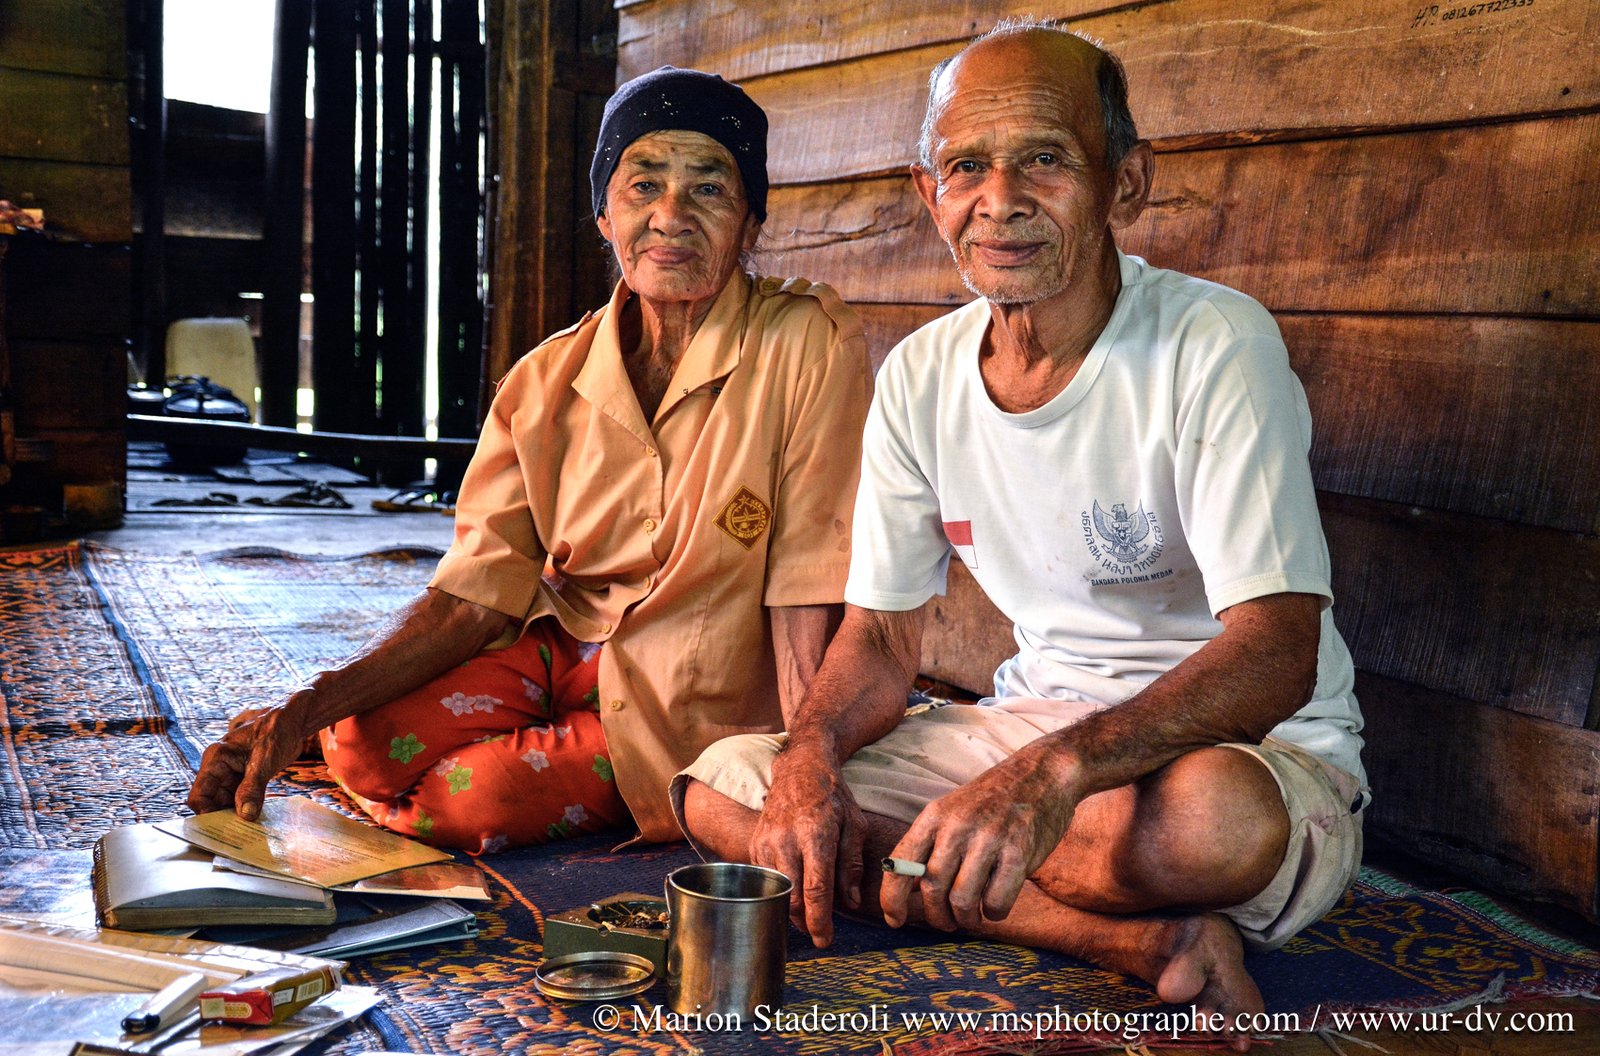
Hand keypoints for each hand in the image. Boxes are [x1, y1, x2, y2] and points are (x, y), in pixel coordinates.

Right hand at [185, 700, 311, 819]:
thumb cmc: (276, 730)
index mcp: (216, 758)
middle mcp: (219, 766)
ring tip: (252, 826)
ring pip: (226, 800)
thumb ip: (252, 788)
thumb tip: (245, 815)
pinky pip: (240, 796)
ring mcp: (231, 771)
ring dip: (237, 813)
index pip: (199, 794)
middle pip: (212, 801)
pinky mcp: (244, 775)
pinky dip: (247, 806)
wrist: (293, 718)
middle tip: (242, 831)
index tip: (224, 828)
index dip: (207, 813)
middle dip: (224, 816)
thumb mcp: (264, 761)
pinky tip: (258, 815)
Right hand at [748, 748, 867, 947]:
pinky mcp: (755, 843)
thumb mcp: (855, 825)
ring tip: (808, 916)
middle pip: (792, 897)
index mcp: (816, 835)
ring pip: (775, 891)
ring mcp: (766, 841)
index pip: (816, 890)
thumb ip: (852, 865)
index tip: (826, 940)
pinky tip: (793, 893)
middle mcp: (786, 839)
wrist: (799, 768)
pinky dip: (779, 891)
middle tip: (819, 933)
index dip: (820, 921)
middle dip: (805, 922)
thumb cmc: (833, 796)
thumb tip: (851, 902)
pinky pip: (765, 878)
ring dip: (791, 909)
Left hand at [881, 739, 1077, 931]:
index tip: (894, 921)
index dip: (891, 899)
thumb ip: (931, 847)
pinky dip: (994, 913)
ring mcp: (988, 839)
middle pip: (931, 889)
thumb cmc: (992, 801)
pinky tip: (996, 905)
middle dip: (937, 917)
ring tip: (972, 916)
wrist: (1041, 774)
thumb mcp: (952, 812)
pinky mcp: (1018, 852)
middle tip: (947, 921)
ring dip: (966, 919)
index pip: (900, 864)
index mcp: (934, 816)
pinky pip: (996, 902)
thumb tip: (908, 890)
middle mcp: (957, 826)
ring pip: (962, 901)